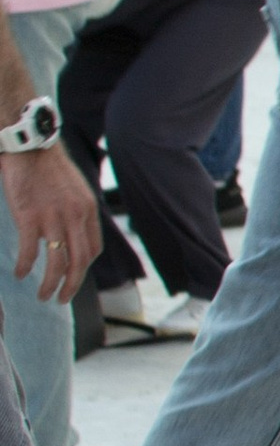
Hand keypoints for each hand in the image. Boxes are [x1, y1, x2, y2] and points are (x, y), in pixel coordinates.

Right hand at [3, 140, 99, 299]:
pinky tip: (19, 273)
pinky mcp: (29, 217)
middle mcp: (75, 216)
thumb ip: (77, 212)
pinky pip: (30, 251)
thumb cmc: (49, 167)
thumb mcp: (75, 189)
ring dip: (50, 284)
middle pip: (79, 262)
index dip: (84, 267)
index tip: (73, 275)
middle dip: (72, 286)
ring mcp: (52, 217)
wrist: (30, 146)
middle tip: (62, 299)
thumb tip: (73, 234)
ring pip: (56, 262)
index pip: (93, 249)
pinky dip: (25, 266)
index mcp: (88, 210)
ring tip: (43, 296)